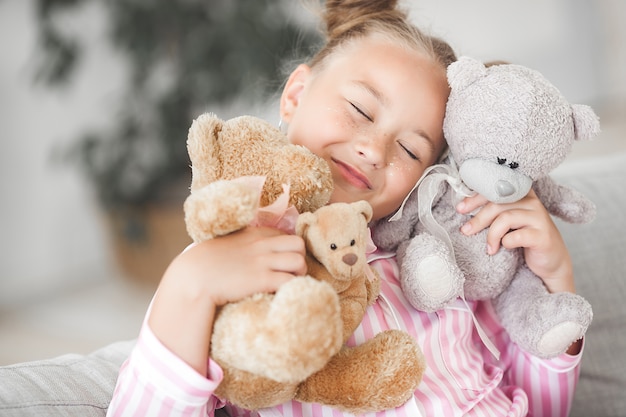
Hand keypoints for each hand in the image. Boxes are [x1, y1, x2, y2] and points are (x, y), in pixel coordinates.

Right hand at [148, 226, 306, 373]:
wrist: (194, 276)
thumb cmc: (208, 263)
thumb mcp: (229, 243)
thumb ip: (244, 242)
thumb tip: (251, 252)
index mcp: (255, 234)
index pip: (287, 235)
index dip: (289, 250)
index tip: (283, 262)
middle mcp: (262, 245)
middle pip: (299, 244)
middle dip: (300, 258)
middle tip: (291, 273)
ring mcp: (263, 262)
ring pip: (299, 262)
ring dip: (299, 275)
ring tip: (289, 284)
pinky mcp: (261, 279)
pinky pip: (289, 281)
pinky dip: (291, 288)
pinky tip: (282, 294)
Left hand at [456, 189, 574, 293]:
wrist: (550, 260)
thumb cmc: (524, 238)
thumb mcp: (508, 221)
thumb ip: (493, 210)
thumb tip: (463, 208)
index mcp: (521, 194)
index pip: (495, 189)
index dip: (475, 198)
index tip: (460, 209)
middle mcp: (532, 202)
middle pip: (497, 204)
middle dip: (478, 219)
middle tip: (465, 230)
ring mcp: (539, 218)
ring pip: (506, 218)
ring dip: (492, 235)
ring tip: (489, 248)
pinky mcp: (543, 236)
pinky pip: (517, 236)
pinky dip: (507, 242)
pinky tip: (505, 247)